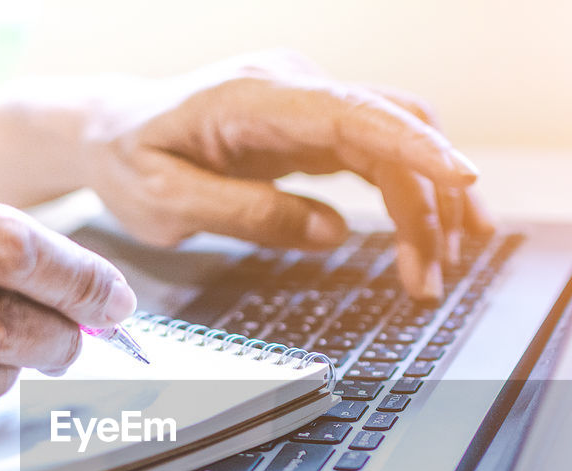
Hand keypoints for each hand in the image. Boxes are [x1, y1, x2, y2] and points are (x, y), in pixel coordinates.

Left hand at [80, 51, 495, 303]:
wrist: (109, 129)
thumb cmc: (129, 161)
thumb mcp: (164, 202)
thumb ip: (246, 215)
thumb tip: (332, 233)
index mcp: (254, 98)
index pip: (354, 113)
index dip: (415, 146)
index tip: (462, 178)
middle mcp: (293, 89)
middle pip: (393, 130)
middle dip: (430, 203)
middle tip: (432, 280)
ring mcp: (308, 104)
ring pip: (397, 142)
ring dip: (427, 206)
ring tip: (436, 272)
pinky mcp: (313, 127)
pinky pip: (379, 154)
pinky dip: (406, 197)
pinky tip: (421, 238)